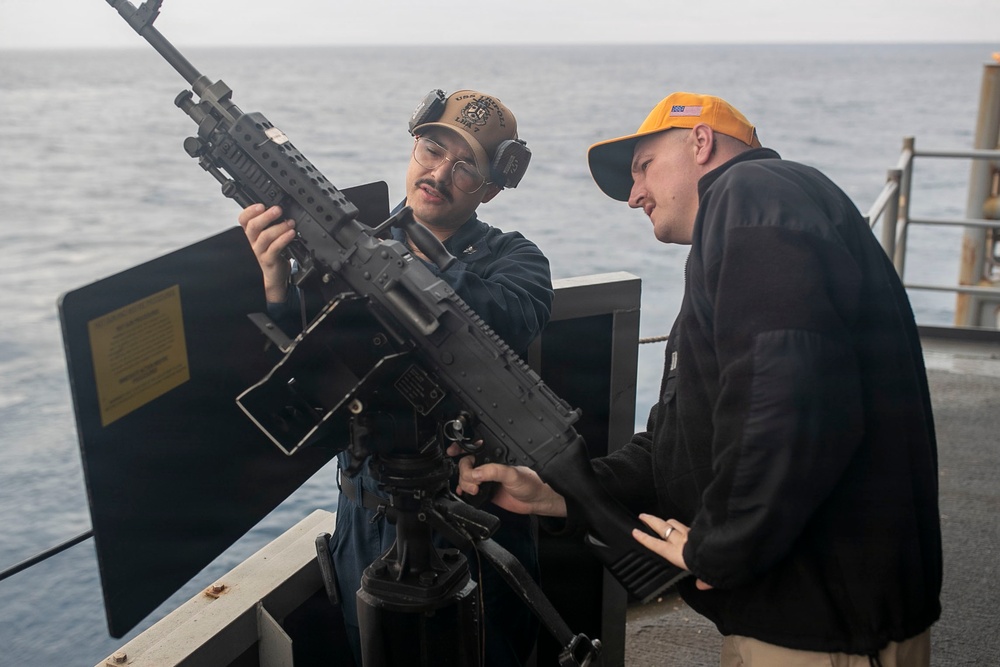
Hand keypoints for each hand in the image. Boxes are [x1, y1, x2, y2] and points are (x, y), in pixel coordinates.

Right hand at [238, 203, 295, 302]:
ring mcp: (260, 252)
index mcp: (251, 234)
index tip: (261, 205)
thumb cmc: (272, 254)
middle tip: (278, 210)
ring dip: (279, 227)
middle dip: (266, 216)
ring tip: (290, 223)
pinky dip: (284, 239)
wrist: (274, 275)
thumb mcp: (269, 237)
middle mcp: (253, 242)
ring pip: (265, 236)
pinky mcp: (269, 260)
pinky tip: (291, 234)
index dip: (250, 211)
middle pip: (253, 226)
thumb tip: (280, 209)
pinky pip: (275, 248)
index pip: (243, 220)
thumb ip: (271, 224)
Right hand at [447, 443, 567, 516]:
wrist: (536, 501)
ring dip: (465, 484)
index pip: (474, 448)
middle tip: (474, 482)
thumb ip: (493, 471)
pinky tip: (465, 492)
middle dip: (465, 473)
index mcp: (495, 456)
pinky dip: (463, 490)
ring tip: (476, 490)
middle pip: (465, 464)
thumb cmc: (530, 482)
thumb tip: (475, 473)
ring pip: (465, 477)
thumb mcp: (511, 473)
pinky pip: (468, 488)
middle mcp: (489, 465)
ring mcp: (486, 478)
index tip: (452, 451)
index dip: (461, 448)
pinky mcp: (485, 491)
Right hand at [634, 514, 712, 590]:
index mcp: (677, 554)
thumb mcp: (707, 577)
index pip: (656, 544)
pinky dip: (684, 526)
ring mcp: (690, 533)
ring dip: (668, 521)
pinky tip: (686, 527)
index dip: (644, 538)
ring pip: (675, 523)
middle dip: (650, 520)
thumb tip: (701, 585)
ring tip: (664, 521)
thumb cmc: (712, 564)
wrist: (725, 550)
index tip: (635, 532)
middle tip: (643, 515)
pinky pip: (688, 526)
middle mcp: (681, 541)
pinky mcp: (701, 529)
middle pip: (662, 526)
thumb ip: (703, 581)